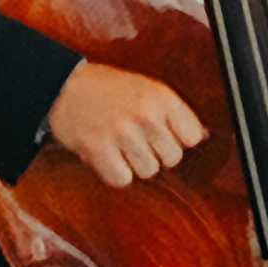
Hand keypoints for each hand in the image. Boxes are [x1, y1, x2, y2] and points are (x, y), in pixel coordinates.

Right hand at [47, 61, 206, 188]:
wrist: (63, 87)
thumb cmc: (109, 89)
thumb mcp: (148, 89)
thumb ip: (175, 112)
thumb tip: (204, 135)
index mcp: (162, 97)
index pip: (193, 136)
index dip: (180, 140)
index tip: (166, 136)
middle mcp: (145, 114)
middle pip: (172, 158)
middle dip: (157, 153)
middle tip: (138, 140)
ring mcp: (122, 133)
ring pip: (149, 171)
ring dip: (135, 164)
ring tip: (122, 146)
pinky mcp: (98, 150)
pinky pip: (122, 179)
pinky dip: (115, 172)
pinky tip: (109, 156)